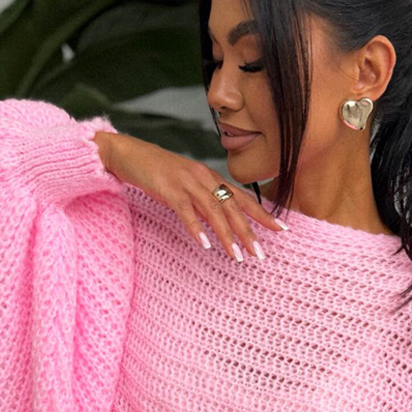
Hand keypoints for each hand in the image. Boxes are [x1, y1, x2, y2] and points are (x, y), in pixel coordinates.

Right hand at [93, 130, 287, 261]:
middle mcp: (204, 178)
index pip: (243, 197)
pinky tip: (205, 245)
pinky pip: (185, 211)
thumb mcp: (188, 185)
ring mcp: (187, 182)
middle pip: (233, 207)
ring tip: (238, 257)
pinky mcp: (168, 189)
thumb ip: (205, 200)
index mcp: (211, 178)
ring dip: (228, 235)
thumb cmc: (159, 172)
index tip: (282, 228)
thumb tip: (221, 222)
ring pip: (214, 211)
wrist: (130, 153)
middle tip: (261, 254)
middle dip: (249, 231)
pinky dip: (196, 228)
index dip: (263, 213)